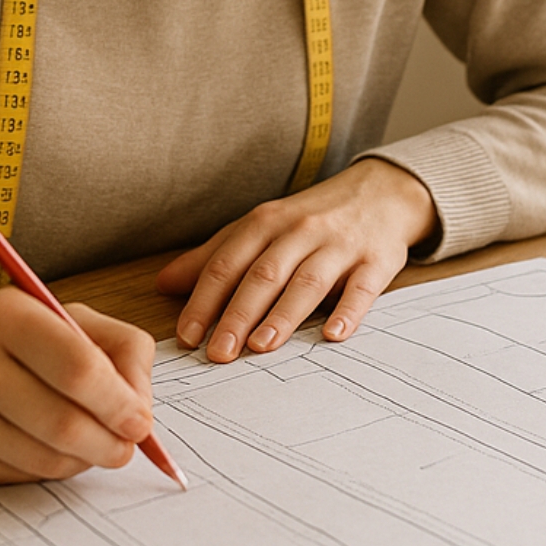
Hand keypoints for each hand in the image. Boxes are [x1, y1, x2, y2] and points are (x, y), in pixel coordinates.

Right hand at [0, 291, 154, 484]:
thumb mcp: (54, 313)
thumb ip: (114, 346)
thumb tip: (141, 405)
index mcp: (3, 315)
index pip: (78, 367)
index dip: (121, 401)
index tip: (141, 420)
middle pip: (64, 423)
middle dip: (111, 443)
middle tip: (127, 445)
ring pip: (45, 458)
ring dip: (84, 459)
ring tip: (93, 446)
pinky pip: (19, 476)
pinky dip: (49, 469)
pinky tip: (50, 449)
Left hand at [156, 158, 436, 362]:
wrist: (381, 192)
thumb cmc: (310, 219)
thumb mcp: (259, 228)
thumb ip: (214, 257)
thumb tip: (163, 284)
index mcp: (266, 223)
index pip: (227, 264)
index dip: (205, 300)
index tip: (187, 337)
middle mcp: (300, 232)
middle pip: (263, 275)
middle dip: (238, 314)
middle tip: (219, 353)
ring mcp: (339, 246)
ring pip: (307, 282)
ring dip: (283, 314)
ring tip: (262, 346)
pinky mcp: (376, 262)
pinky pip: (361, 289)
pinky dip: (348, 312)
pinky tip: (334, 335)